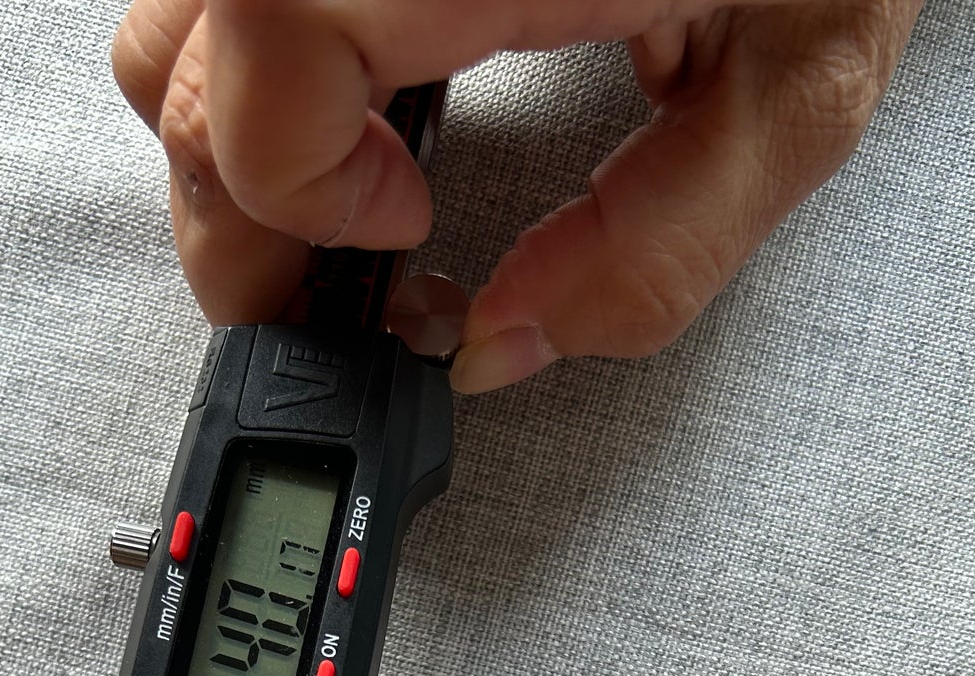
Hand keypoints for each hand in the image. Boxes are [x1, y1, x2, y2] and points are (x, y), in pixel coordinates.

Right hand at [112, 0, 923, 391]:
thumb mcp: (800, 84)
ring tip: (346, 199)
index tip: (404, 236)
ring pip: (173, 23)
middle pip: (181, 68)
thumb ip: (659, 247)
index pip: (269, 53)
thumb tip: (505, 345)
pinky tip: (356, 105)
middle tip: (340, 291)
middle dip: (245, 220)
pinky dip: (260, 73)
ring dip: (233, 142)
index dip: (303, 185)